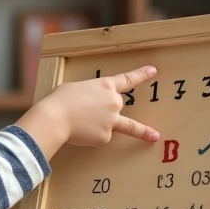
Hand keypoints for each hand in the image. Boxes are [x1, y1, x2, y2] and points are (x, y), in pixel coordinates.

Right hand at [17, 65, 159, 156]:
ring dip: (123, 128)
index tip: (153, 71)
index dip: (141, 75)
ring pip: (118, 124)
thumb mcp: (76, 88)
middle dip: (107, 109)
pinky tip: (80, 133)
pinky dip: (92, 136)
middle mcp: (114, 102)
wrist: (55, 118)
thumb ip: (89, 95)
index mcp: (105, 86)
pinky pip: (101, 137)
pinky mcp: (105, 137)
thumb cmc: (60, 100)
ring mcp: (112, 121)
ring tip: (145, 135)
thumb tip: (90, 106)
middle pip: (118, 105)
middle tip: (90, 112)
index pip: (127, 80)